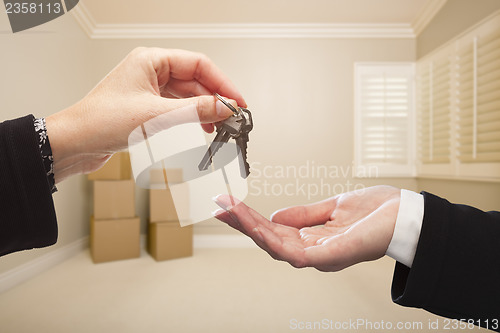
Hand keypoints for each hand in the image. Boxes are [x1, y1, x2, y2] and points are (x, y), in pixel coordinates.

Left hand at [46, 47, 245, 181]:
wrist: (75, 143)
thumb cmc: (102, 122)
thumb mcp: (156, 116)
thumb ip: (195, 111)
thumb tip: (224, 108)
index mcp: (151, 60)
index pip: (198, 64)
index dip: (222, 83)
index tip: (237, 101)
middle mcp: (151, 71)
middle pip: (195, 80)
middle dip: (215, 99)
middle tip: (232, 117)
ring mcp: (149, 90)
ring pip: (187, 96)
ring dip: (204, 110)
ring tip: (219, 126)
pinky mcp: (147, 107)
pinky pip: (177, 108)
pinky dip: (191, 118)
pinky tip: (201, 129)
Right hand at [213, 185, 399, 271]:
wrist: (408, 214)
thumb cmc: (377, 212)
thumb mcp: (333, 207)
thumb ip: (305, 214)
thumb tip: (277, 216)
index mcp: (312, 239)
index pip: (274, 231)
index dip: (251, 219)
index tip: (230, 204)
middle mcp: (313, 251)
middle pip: (269, 240)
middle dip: (243, 223)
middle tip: (220, 206)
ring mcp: (321, 256)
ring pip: (276, 247)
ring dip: (251, 229)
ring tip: (230, 212)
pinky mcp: (331, 257)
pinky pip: (295, 253)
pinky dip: (273, 241)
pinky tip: (258, 228)